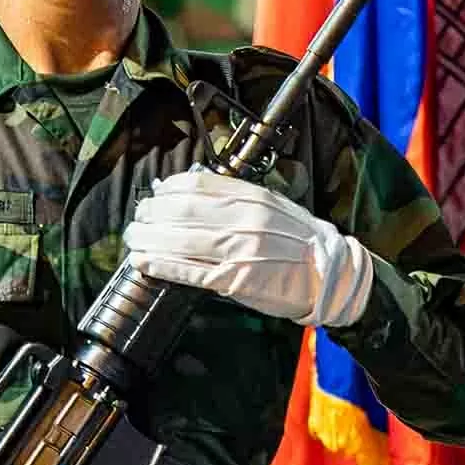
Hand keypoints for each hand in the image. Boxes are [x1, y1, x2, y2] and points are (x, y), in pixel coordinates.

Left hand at [124, 169, 375, 325]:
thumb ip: (236, 198)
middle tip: (137, 220)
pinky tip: (144, 262)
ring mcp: (239, 250)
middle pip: (182, 211)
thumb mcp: (272, 207)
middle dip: (151, 215)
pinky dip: (161, 266)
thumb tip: (193, 188)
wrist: (330, 275)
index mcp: (253, 198)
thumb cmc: (301, 242)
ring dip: (148, 241)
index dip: (168, 189)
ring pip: (179, 241)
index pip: (198, 185)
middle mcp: (244, 220)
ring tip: (134, 241)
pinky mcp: (235, 279)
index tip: (155, 194)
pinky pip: (189, 271)